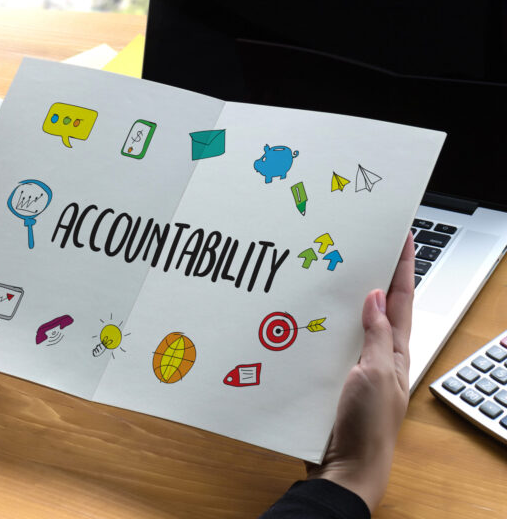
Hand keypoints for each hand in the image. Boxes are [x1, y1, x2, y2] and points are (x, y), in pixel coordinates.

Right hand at [305, 232, 414, 511]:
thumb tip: (376, 296)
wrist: (346, 466)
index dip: (402, 267)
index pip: (401, 299)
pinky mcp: (332, 378)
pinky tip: (300, 316)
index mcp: (394, 351)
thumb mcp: (375, 374)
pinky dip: (318, 326)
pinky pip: (326, 344)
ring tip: (326, 271)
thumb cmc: (368, 425)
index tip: (402, 237)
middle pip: (375, 307)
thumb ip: (375, 335)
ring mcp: (353, 366)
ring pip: (348, 323)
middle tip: (357, 246)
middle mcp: (375, 354)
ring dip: (340, 299)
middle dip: (371, 275)